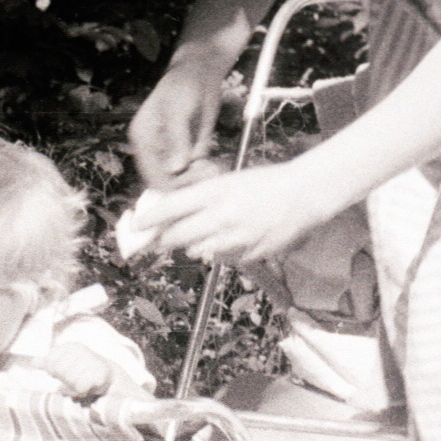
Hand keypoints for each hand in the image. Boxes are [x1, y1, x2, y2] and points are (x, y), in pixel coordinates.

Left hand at [44, 344, 115, 402]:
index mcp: (69, 347)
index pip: (51, 362)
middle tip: (75, 379)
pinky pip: (81, 387)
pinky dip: (82, 390)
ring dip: (75, 386)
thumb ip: (48, 363)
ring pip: (71, 380)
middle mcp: (80, 350)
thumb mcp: (63, 365)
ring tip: (82, 382)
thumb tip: (32, 362)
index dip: (54, 372)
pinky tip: (88, 386)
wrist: (108, 375)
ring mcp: (90, 360)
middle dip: (66, 380)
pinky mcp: (99, 373)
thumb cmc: (81, 370)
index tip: (62, 373)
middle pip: (60, 372)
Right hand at [128, 67, 223, 189]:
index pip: (151, 176)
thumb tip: (175, 168)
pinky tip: (214, 166)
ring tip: (213, 168)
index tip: (193, 182)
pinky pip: (194, 172)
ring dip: (197, 180)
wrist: (200, 74)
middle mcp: (153, 151)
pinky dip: (204, 173)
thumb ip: (177, 140)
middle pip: (166, 184)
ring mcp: (169, 154)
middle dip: (187, 183)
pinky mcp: (185, 153)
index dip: (171, 186)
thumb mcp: (180, 110)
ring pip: (181, 181)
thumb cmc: (185, 85)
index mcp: (143, 140)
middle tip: (209, 173)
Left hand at [135, 161, 339, 265]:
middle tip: (159, 241)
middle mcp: (222, 215)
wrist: (303, 194)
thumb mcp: (229, 182)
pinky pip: (223, 259)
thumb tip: (173, 214)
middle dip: (164, 241)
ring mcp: (236, 237)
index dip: (149, 219)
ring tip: (202, 238)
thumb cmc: (265, 183)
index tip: (136, 226)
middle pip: (178, 237)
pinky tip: (230, 242)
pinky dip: (220, 253)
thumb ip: (202, 198)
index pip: (171, 207)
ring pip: (199, 251)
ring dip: (194, 247)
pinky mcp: (250, 253)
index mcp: (216, 191)